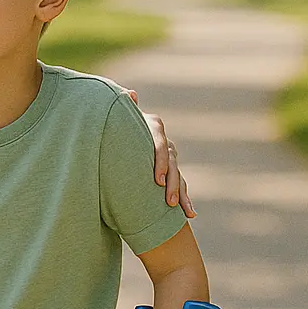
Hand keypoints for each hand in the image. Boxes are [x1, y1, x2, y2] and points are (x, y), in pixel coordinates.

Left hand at [126, 90, 195, 217]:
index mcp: (153, 129)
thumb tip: (130, 93)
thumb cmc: (117, 128)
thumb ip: (126, 109)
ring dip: (181, 194)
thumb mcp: (120, 120)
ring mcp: (170, 158)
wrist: (121, 136)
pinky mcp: (170, 173)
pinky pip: (181, 187)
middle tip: (168, 200)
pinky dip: (186, 201)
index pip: (160, 145)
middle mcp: (165, 143)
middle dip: (172, 183)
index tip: (157, 180)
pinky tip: (190, 214)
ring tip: (181, 210)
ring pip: (179, 176)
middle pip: (172, 164)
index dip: (160, 161)